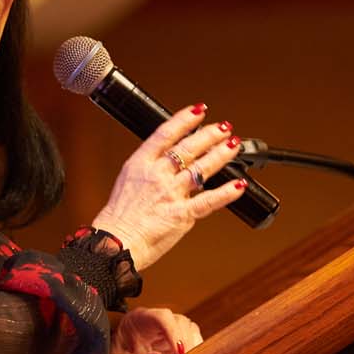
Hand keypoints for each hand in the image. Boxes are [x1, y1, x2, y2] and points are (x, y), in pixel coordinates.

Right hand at [91, 103, 244, 269]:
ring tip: (233, 145)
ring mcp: (170, 194)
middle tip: (224, 127)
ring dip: (220, 155)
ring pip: (201, 169)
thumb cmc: (118, 218)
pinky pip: (208, 201)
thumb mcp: (128, 182)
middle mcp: (156, 175)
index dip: (184, 120)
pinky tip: (239, 185)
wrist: (114, 243)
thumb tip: (168, 163)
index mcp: (140, 164)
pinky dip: (226, 192)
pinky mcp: (181, 214)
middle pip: (187, 148)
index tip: (198, 111)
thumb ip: (149, 170)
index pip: (165, 134)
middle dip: (209, 135)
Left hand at [103, 307, 203, 353]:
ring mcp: (167, 330)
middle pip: (179, 321)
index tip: (180, 353)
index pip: (161, 317)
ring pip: (189, 329)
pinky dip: (196, 352)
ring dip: (192, 347)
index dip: (173, 333)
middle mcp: (154, 321)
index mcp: (137, 320)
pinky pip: (194, 340)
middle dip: (184, 343)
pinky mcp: (177, 341)